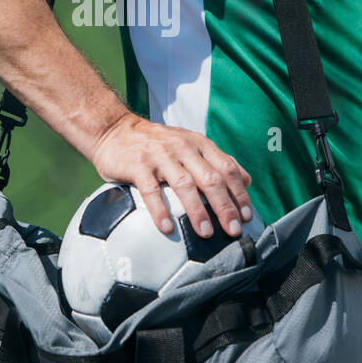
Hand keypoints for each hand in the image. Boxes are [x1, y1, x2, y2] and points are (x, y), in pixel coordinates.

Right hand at [90, 112, 252, 238]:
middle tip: (233, 230)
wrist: (114, 130)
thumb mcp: (190, 144)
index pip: (227, 169)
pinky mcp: (138, 165)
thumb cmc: (156, 143)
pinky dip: (160, 210)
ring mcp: (160, 156)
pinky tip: (167, 228)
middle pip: (210, 179)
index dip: (239, 193)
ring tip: (205, 232)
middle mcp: (183, 148)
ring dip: (197, 211)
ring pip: (184, 184)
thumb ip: (216, 161)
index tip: (247, 216)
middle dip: (224, 206)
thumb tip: (247, 181)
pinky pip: (151, 190)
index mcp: (199, 144)